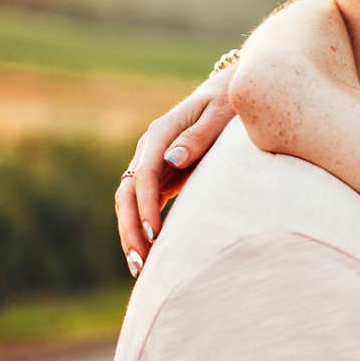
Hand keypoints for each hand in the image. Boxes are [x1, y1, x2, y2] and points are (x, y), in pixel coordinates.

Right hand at [114, 65, 236, 276]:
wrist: (232, 92)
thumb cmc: (231, 102)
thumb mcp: (222, 114)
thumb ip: (199, 136)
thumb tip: (172, 158)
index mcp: (161, 133)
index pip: (144, 174)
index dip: (145, 207)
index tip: (155, 236)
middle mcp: (150, 149)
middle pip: (127, 192)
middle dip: (131, 228)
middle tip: (142, 262)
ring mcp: (153, 162)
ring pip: (130, 202)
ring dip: (131, 233)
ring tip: (140, 268)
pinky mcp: (162, 175)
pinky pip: (144, 204)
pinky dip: (142, 227)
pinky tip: (147, 255)